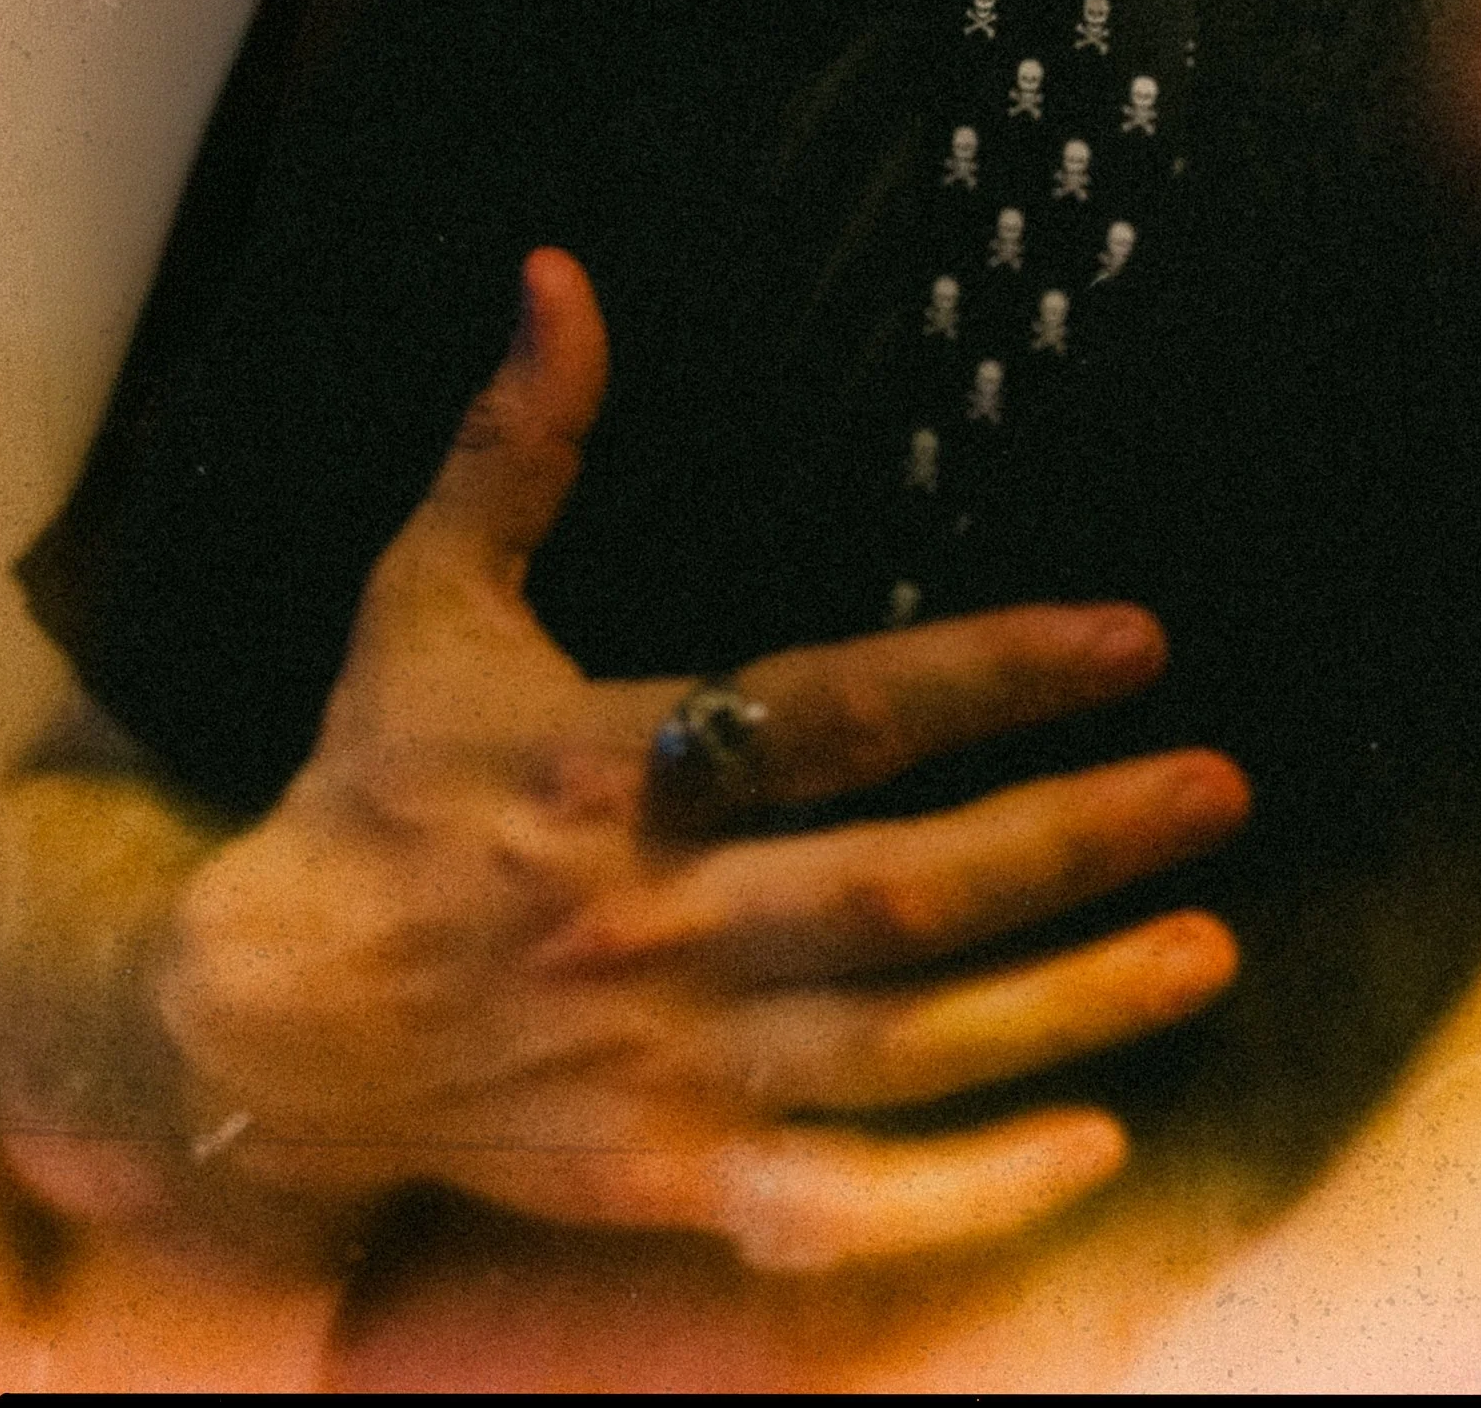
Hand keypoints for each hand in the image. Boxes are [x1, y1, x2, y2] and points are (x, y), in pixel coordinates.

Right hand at [154, 249, 1249, 1272]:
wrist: (260, 1031)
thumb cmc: (374, 788)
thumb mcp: (427, 599)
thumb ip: (519, 443)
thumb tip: (562, 276)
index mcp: (609, 770)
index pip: (838, 715)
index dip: (990, 673)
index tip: (1134, 638)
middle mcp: (656, 924)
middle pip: (903, 891)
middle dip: (1077, 838)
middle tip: (1220, 787)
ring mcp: (669, 1067)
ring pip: (905, 1044)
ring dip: (1068, 1000)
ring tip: (1206, 946)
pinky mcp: (666, 1180)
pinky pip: (838, 1204)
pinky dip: (967, 1192)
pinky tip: (1093, 1144)